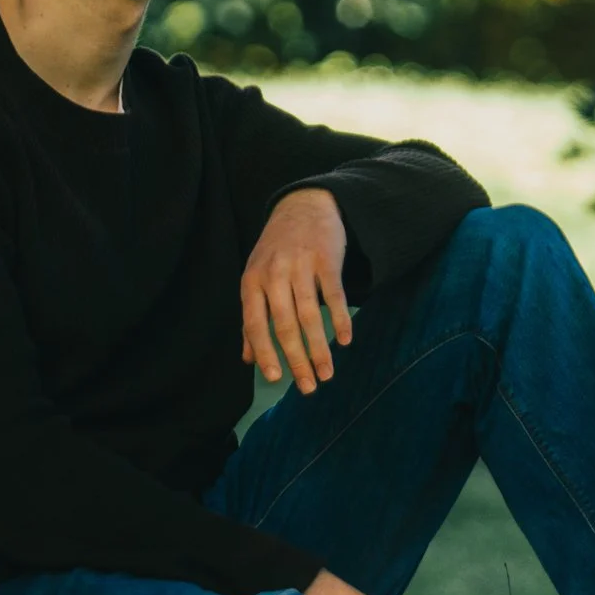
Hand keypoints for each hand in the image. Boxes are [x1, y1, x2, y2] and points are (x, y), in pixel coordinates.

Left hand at [241, 188, 354, 395]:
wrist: (303, 206)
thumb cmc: (276, 250)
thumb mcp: (256, 278)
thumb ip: (252, 318)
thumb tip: (248, 359)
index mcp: (252, 282)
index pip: (255, 324)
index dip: (264, 352)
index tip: (275, 379)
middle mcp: (274, 274)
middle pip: (285, 325)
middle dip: (297, 360)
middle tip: (308, 387)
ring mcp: (301, 265)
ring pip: (310, 315)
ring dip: (320, 348)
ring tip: (327, 374)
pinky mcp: (326, 259)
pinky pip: (334, 295)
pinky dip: (341, 319)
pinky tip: (346, 341)